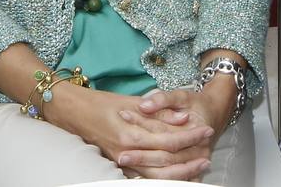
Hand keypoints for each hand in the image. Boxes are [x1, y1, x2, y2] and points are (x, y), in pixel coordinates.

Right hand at [41, 86, 214, 180]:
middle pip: (166, 162)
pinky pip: (144, 178)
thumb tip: (183, 119)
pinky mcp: (118, 166)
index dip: (190, 136)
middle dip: (190, 158)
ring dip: (181, 173)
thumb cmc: (100, 103)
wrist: (72, 112)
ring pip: (157, 176)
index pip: (168, 139)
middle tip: (208, 154)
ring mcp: (122, 162)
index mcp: (131, 134)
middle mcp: (127, 152)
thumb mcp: (130, 102)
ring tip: (199, 167)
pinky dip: (163, 179)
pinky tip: (177, 176)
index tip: (207, 130)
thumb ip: (157, 112)